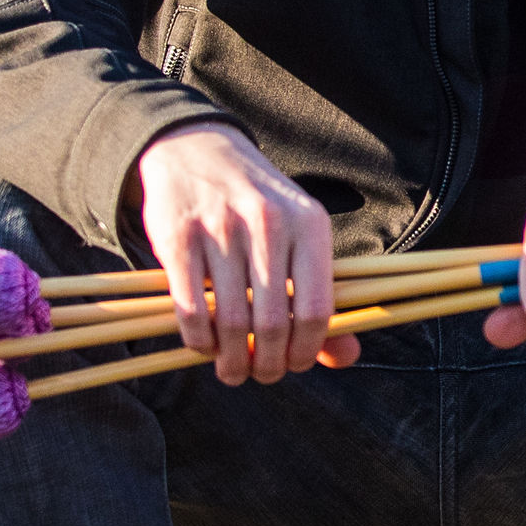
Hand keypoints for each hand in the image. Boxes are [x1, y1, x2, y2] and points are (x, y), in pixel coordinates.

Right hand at [131, 121, 357, 384]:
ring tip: (232, 371)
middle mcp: (270, 224)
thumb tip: (347, 358)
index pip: (319, 308)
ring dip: (231, 361)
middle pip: (274, 323)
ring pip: (232, 322)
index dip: (307, 350)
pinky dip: (198, 341)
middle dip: (268, 364)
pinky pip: (191, 309)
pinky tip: (203, 347)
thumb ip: (321, 298)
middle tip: (260, 375)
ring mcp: (222, 230)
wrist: (197, 150)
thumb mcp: (300, 237)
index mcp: (310, 225)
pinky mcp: (179, 238)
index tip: (295, 365)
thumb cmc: (257, 207)